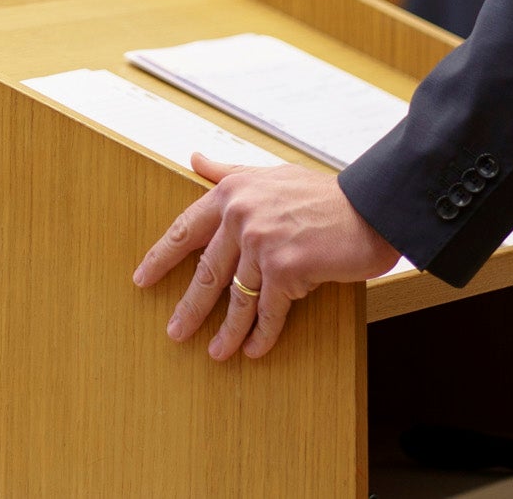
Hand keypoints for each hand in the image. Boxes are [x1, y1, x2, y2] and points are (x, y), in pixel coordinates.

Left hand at [131, 153, 400, 359]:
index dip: (162, 257)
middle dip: (189, 307)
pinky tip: (253, 351)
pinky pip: (268, 310)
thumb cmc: (323, 193)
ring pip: (236, 297)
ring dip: (225, 330)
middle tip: (174, 332)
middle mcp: (240, 216)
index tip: (142, 278)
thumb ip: (229, 172)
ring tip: (214, 353)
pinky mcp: (285, 268)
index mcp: (232, 192)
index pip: (185, 229)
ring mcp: (261, 243)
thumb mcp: (270, 173)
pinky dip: (261, 334)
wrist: (371, 207)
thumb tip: (195, 159)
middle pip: (206, 271)